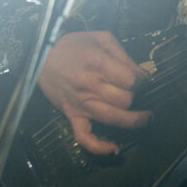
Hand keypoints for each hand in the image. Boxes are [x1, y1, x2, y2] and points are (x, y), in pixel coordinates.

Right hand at [37, 31, 151, 154]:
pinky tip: (115, 149)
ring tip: (146, 118)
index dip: (142, 80)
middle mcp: (90, 85)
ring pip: (114, 118)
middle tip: (134, 91)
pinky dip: (100, 146)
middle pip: (125, 99)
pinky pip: (85, 137)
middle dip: (135, 95)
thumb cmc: (73, 46)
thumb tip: (140, 72)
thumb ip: (122, 53)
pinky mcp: (72, 115)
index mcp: (97, 63)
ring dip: (133, 121)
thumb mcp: (100, 38)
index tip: (144, 79)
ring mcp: (81, 103)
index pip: (131, 79)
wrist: (40, 57)